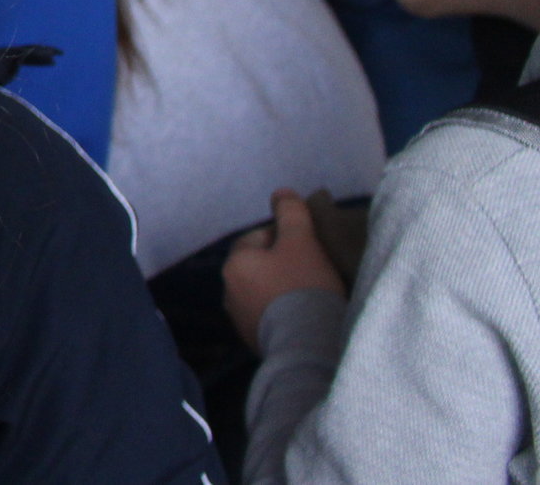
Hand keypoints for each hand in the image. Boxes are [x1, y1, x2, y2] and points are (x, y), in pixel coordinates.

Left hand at [224, 190, 344, 352]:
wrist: (307, 345)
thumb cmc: (303, 286)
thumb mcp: (301, 241)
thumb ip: (290, 213)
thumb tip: (280, 193)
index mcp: (234, 264)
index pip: (257, 238)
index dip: (284, 239)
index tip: (307, 249)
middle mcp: (228, 292)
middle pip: (258, 267)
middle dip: (281, 265)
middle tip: (311, 271)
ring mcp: (239, 320)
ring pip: (263, 292)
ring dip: (281, 290)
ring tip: (309, 295)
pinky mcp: (254, 342)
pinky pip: (269, 317)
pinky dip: (283, 313)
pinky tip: (303, 317)